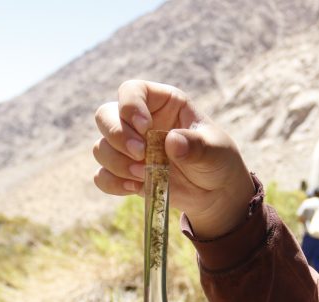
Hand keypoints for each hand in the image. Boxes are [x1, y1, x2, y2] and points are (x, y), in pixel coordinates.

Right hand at [93, 80, 254, 238]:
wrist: (217, 193)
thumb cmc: (218, 160)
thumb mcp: (215, 151)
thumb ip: (196, 145)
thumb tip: (172, 142)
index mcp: (163, 103)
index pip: (132, 90)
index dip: (130, 106)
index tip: (145, 128)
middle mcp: (141, 122)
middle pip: (105, 116)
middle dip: (117, 136)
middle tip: (140, 155)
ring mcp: (130, 148)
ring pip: (101, 147)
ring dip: (117, 163)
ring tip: (144, 174)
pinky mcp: (126, 173)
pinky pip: (102, 175)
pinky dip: (112, 183)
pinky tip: (136, 188)